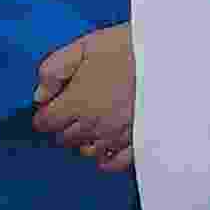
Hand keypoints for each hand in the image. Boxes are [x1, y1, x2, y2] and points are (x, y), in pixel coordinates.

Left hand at [34, 25, 137, 170]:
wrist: (170, 56)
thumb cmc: (128, 48)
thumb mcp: (85, 46)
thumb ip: (54, 70)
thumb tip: (39, 95)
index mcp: (77, 101)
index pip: (45, 123)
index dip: (45, 114)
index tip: (53, 107)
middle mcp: (94, 124)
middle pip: (64, 139)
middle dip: (64, 126)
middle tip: (75, 110)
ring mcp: (116, 136)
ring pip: (86, 151)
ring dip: (85, 139)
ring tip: (94, 122)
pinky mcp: (136, 142)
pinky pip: (113, 163)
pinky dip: (105, 157)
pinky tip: (107, 143)